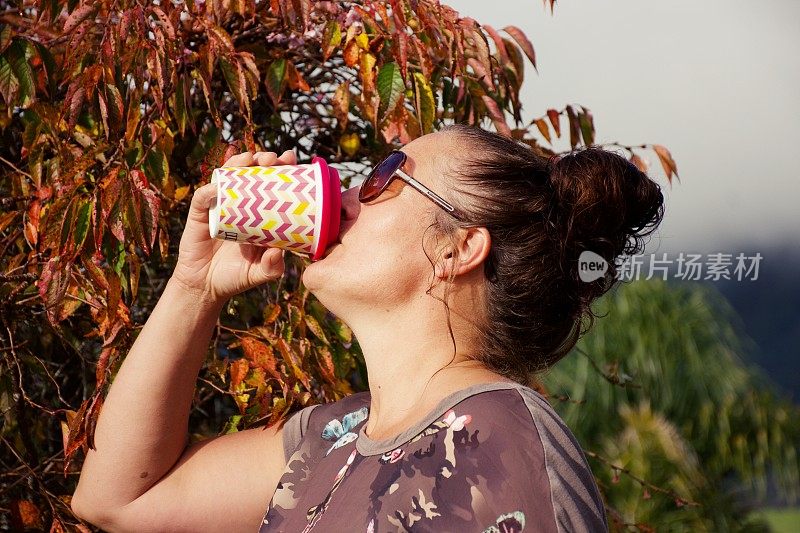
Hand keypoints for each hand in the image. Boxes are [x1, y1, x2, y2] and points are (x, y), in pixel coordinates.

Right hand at [170, 150, 297, 305]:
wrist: (206, 287)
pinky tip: (216, 187)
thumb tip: (279, 252)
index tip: (292, 159)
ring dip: (237, 163)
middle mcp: (239, 205)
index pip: (272, 184)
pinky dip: (209, 190)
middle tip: (272, 159)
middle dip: (262, 160)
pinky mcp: (200, 215)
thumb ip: (272, 267)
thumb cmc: (236, 276)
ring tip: (249, 159)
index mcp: (259, 214)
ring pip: (227, 177)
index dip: (281, 169)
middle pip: (251, 173)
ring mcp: (219, 207)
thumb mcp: (260, 273)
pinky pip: (202, 199)